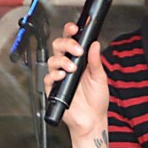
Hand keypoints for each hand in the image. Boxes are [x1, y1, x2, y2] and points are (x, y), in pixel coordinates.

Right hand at [42, 22, 108, 138]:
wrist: (92, 119)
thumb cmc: (97, 100)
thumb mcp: (100, 78)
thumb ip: (96, 61)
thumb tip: (94, 43)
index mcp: (79, 60)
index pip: (71, 41)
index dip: (70, 31)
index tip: (75, 27)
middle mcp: (67, 66)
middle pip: (58, 46)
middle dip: (66, 44)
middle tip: (78, 50)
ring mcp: (59, 77)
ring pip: (52, 60)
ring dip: (62, 61)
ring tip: (73, 69)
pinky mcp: (52, 89)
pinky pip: (47, 78)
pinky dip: (54, 75)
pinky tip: (63, 76)